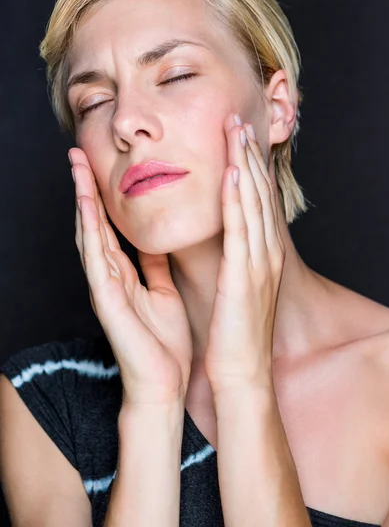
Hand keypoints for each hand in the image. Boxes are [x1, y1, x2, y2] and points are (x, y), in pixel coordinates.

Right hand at [69, 148, 192, 407]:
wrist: (163, 385)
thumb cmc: (162, 342)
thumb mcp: (162, 291)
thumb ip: (154, 266)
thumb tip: (155, 240)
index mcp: (125, 273)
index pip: (111, 226)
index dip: (104, 195)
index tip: (101, 164)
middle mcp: (110, 276)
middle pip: (94, 224)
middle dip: (85, 188)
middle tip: (77, 153)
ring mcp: (105, 287)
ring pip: (89, 235)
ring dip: (81, 200)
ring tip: (76, 167)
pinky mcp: (107, 301)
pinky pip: (97, 261)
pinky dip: (91, 232)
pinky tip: (87, 208)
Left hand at [204, 113, 284, 394]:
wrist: (242, 369)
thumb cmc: (235, 330)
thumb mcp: (236, 284)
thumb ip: (232, 256)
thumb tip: (220, 235)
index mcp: (261, 254)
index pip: (255, 201)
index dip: (247, 166)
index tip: (237, 138)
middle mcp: (265, 252)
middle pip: (256, 193)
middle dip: (247, 155)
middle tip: (237, 120)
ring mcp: (258, 261)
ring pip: (251, 203)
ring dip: (243, 165)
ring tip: (235, 132)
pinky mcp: (244, 274)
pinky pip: (240, 229)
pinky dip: (237, 199)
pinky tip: (233, 173)